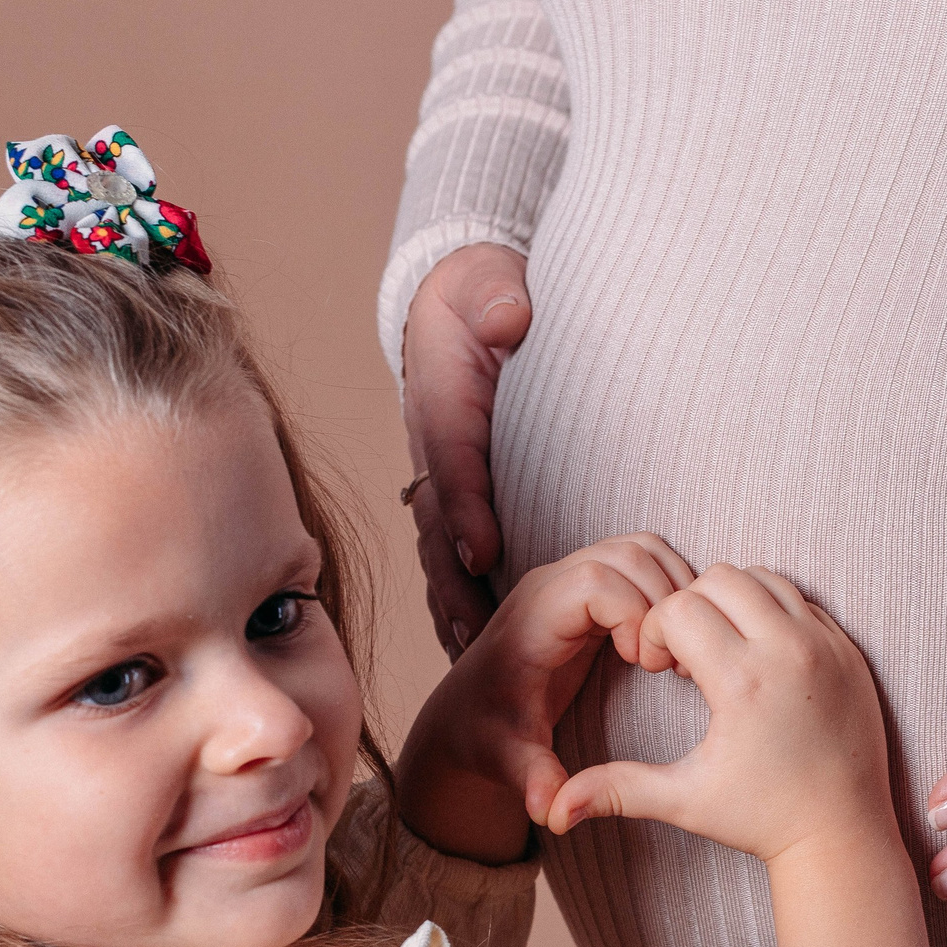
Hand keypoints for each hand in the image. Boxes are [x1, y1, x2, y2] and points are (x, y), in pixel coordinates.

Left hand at [396, 535, 694, 864]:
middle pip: (631, 554)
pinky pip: (647, 563)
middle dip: (667, 602)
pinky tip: (673, 643)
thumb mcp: (506, 760)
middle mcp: (552, 585)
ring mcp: (574, 578)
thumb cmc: (488, 734)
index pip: (598, 580)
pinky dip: (673, 590)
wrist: (467, 714)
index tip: (645, 666)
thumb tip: (552, 810)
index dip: (634, 614)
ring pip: (645, 550)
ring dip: (677, 592)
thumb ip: (531, 778)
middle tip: (672, 664)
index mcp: (533, 618)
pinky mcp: (593, 587)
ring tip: (676, 652)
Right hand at [400, 244, 532, 656]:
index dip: (466, 509)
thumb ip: (497, 297)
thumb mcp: (489, 282)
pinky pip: (453, 561)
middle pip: (438, 530)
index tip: (482, 551)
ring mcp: (440, 483)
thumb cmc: (483, 296)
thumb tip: (510, 314)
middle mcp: (436, 454)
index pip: (454, 462)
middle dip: (454, 586)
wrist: (460, 301)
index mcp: (445, 406)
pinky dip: (460, 605)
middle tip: (475, 637)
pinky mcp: (455, 503)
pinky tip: (473, 654)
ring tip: (471, 663)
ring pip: (440, 556)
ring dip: (453, 609)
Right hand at [549, 566, 936, 946]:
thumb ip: (616, 791)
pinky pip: (801, 598)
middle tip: (689, 657)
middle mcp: (789, 652)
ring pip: (762, 577)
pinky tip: (757, 656)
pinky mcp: (849, 648)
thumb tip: (552, 814)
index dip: (655, 632)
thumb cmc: (761, 818)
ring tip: (722, 651)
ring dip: (731, 601)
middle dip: (691, 606)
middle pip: (718, 577)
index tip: (662, 670)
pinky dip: (771, 612)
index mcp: (743, 683)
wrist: (842, 834)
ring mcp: (827, 645)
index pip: (677, 607)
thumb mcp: (685, 801)